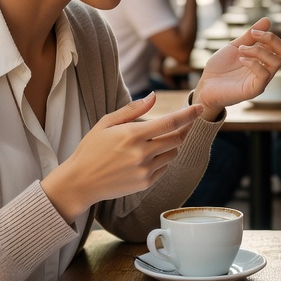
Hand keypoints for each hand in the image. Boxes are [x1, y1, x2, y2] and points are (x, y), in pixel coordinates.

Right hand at [41, 94, 203, 219]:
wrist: (80, 182)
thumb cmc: (91, 149)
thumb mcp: (106, 123)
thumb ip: (132, 110)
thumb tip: (153, 96)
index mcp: (133, 135)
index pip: (170, 122)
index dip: (188, 114)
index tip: (200, 107)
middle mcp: (142, 154)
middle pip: (177, 138)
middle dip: (185, 128)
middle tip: (187, 122)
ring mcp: (145, 170)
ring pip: (173, 153)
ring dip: (172, 144)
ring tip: (159, 140)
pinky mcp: (145, 183)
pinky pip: (164, 168)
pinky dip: (162, 159)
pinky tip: (148, 156)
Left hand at [196, 17, 280, 113]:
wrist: (206, 85)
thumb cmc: (221, 67)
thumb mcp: (235, 46)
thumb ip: (251, 35)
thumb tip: (267, 20)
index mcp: (265, 58)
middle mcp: (267, 69)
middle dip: (272, 38)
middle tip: (254, 34)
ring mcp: (262, 80)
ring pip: (275, 61)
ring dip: (258, 50)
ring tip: (241, 49)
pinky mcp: (255, 90)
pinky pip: (264, 74)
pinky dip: (253, 62)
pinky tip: (241, 59)